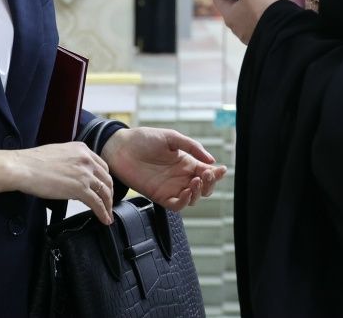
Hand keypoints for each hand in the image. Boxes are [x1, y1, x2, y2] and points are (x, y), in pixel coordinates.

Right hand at [0, 143, 114, 224]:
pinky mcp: (80, 189)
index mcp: (82, 149)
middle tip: (109, 203)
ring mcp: (84, 174)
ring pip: (104, 191)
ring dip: (108, 205)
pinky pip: (97, 203)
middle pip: (106, 178)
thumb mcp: (58, 154)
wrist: (23, 167)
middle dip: (109, 193)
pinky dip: (103, 212)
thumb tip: (75, 177)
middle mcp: (86, 159)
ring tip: (108, 214)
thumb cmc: (33, 162)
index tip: (105, 188)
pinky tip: (104, 219)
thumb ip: (72, 162)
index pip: (102, 166)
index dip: (105, 179)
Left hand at [102, 127, 226, 211]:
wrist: (121, 147)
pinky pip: (177, 205)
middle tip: (206, 174)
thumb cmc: (144, 139)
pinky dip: (186, 201)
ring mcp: (171, 187)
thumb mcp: (171, 138)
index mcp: (186, 162)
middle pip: (203, 188)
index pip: (206, 171)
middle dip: (210, 183)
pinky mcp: (159, 196)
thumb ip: (192, 147)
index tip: (221, 169)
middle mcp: (181, 177)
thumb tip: (212, 160)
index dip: (216, 173)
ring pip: (193, 198)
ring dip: (199, 192)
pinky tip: (187, 191)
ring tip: (196, 180)